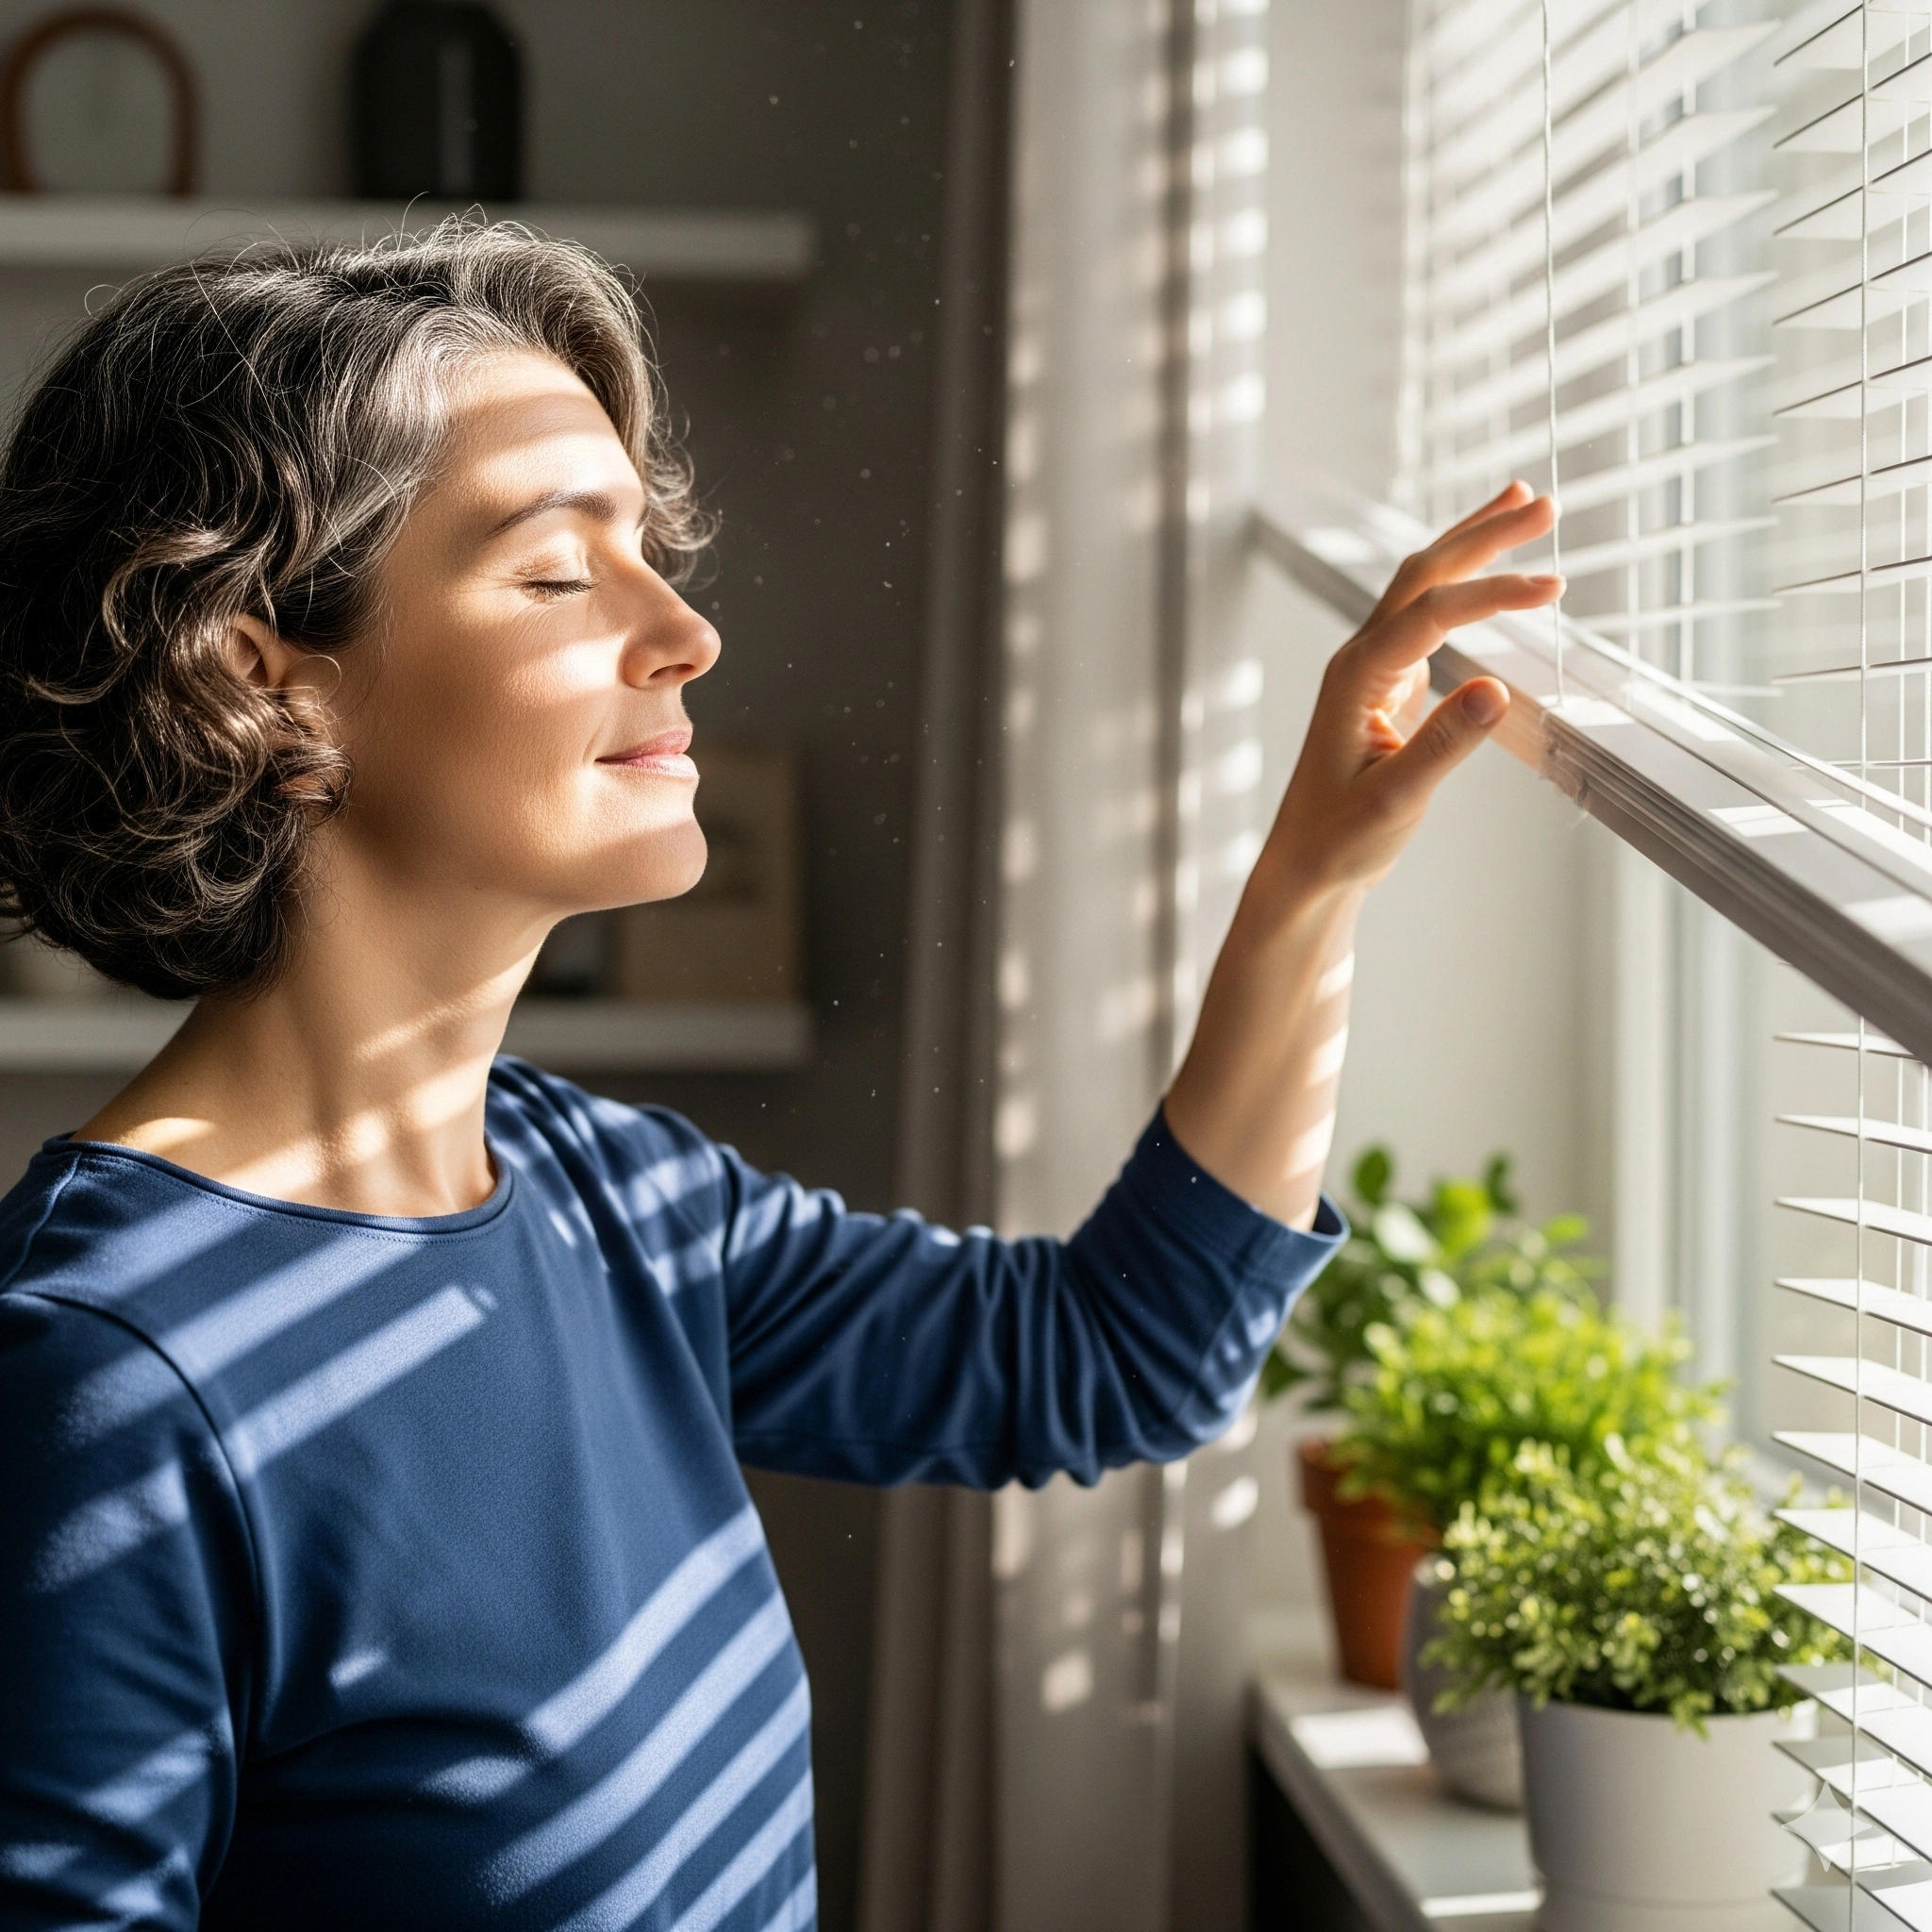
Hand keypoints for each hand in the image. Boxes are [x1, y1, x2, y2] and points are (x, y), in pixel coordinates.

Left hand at [1261, 481, 1558, 898]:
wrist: (1306, 864)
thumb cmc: (1341, 838)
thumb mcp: (1396, 800)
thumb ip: (1443, 744)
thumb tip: (1496, 690)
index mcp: (1356, 678)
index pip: (1433, 614)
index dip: (1493, 594)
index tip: (1555, 589)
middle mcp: (1359, 659)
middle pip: (1423, 575)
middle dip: (1483, 535)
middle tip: (1543, 503)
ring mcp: (1370, 667)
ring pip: (1421, 585)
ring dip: (1471, 544)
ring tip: (1520, 503)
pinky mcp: (1385, 682)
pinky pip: (1425, 614)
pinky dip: (1461, 582)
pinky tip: (1487, 568)